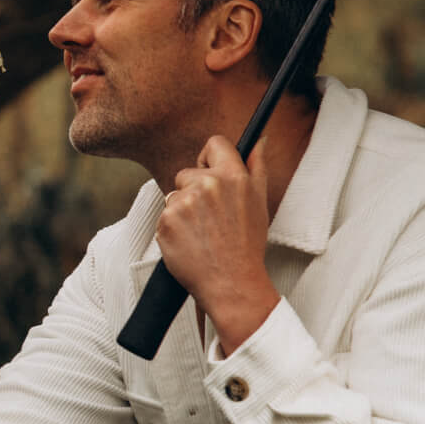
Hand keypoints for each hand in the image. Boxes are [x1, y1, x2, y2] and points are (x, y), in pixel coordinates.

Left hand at [156, 135, 277, 348]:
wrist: (231, 283)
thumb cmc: (247, 246)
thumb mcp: (260, 203)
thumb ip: (257, 167)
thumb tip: (258, 140)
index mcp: (234, 176)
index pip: (214, 143)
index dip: (210, 158)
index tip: (210, 171)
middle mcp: (207, 184)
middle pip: (187, 172)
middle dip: (193, 190)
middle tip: (210, 217)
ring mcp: (183, 202)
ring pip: (174, 196)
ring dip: (183, 211)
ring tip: (202, 233)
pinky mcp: (166, 221)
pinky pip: (164, 216)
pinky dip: (172, 228)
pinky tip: (190, 242)